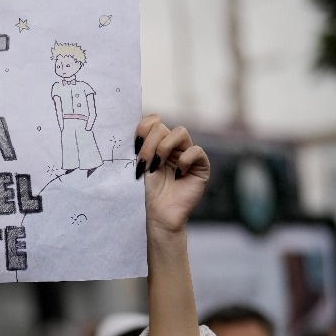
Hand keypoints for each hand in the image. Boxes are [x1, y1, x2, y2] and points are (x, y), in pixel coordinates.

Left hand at [135, 114, 209, 236]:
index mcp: (157, 144)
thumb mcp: (141, 166)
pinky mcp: (201, 165)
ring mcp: (188, 154)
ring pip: (180, 132)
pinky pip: (196, 150)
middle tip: (144, 164)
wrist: (160, 215)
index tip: (134, 146)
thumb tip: (133, 125)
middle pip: (162, 126)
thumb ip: (141, 146)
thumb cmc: (149, 193)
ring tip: (157, 166)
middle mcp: (173, 146)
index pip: (153, 121)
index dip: (143, 128)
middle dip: (149, 144)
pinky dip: (184, 161)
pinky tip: (177, 175)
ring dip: (164, 148)